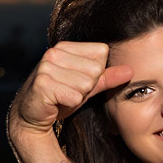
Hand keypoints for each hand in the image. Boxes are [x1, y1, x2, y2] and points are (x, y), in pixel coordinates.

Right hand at [9, 41, 132, 133]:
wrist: (32, 116)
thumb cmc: (61, 98)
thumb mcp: (87, 87)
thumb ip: (107, 77)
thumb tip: (130, 71)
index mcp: (66, 46)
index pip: (102, 54)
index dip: (96, 73)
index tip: (77, 81)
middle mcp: (54, 52)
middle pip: (95, 70)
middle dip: (87, 87)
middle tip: (69, 91)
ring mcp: (47, 67)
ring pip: (86, 85)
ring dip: (77, 96)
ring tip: (62, 96)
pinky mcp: (43, 84)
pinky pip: (74, 97)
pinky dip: (69, 104)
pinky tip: (56, 102)